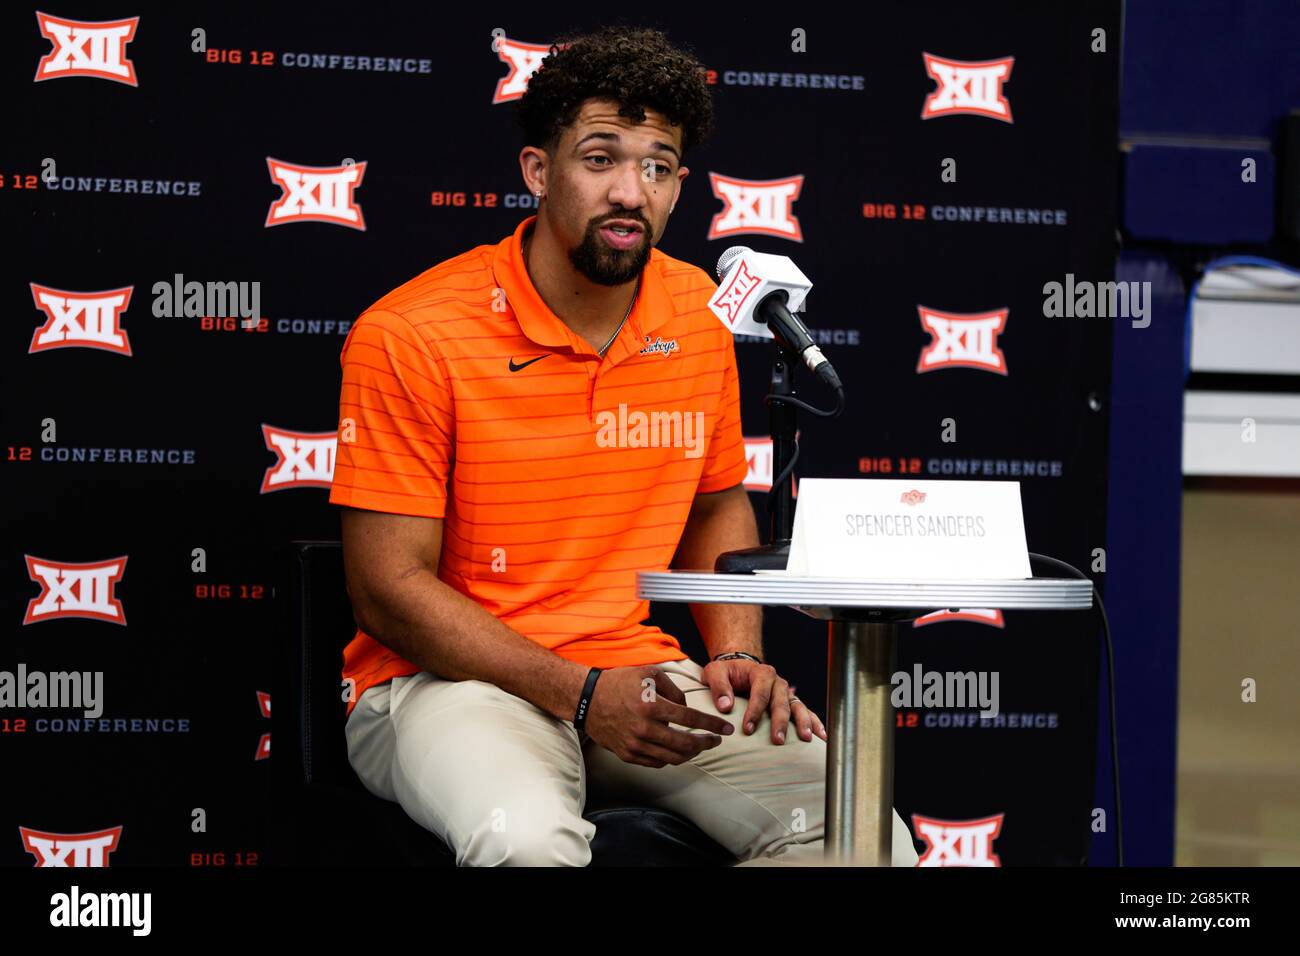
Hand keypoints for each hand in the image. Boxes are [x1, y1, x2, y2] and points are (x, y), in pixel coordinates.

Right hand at [583, 665, 734, 767]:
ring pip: (672, 758)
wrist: (586, 699)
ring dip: (690, 753)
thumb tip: (686, 708)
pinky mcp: (627, 754)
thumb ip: (673, 689)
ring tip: (698, 746)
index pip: (690, 718)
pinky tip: (676, 750)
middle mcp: (644, 729)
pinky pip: (656, 763)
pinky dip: (670, 758)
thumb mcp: (649, 674)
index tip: (726, 729)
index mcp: (652, 706)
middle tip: (716, 740)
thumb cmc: (619, 682)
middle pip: (685, 743)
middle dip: (706, 743)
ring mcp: (635, 745)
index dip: (712, 725)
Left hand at [702, 658, 827, 743]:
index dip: (754, 711)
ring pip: (797, 706)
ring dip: (802, 722)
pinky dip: (815, 722)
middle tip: (777, 740)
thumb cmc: (726, 673)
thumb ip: (718, 687)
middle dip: (780, 721)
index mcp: (761, 672)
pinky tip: (821, 736)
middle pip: (781, 702)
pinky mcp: (790, 703)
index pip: (760, 693)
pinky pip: (805, 711)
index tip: (747, 729)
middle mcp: (777, 682)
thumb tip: (725, 706)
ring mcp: (786, 693)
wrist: (738, 669)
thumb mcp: (714, 673)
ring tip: (806, 738)